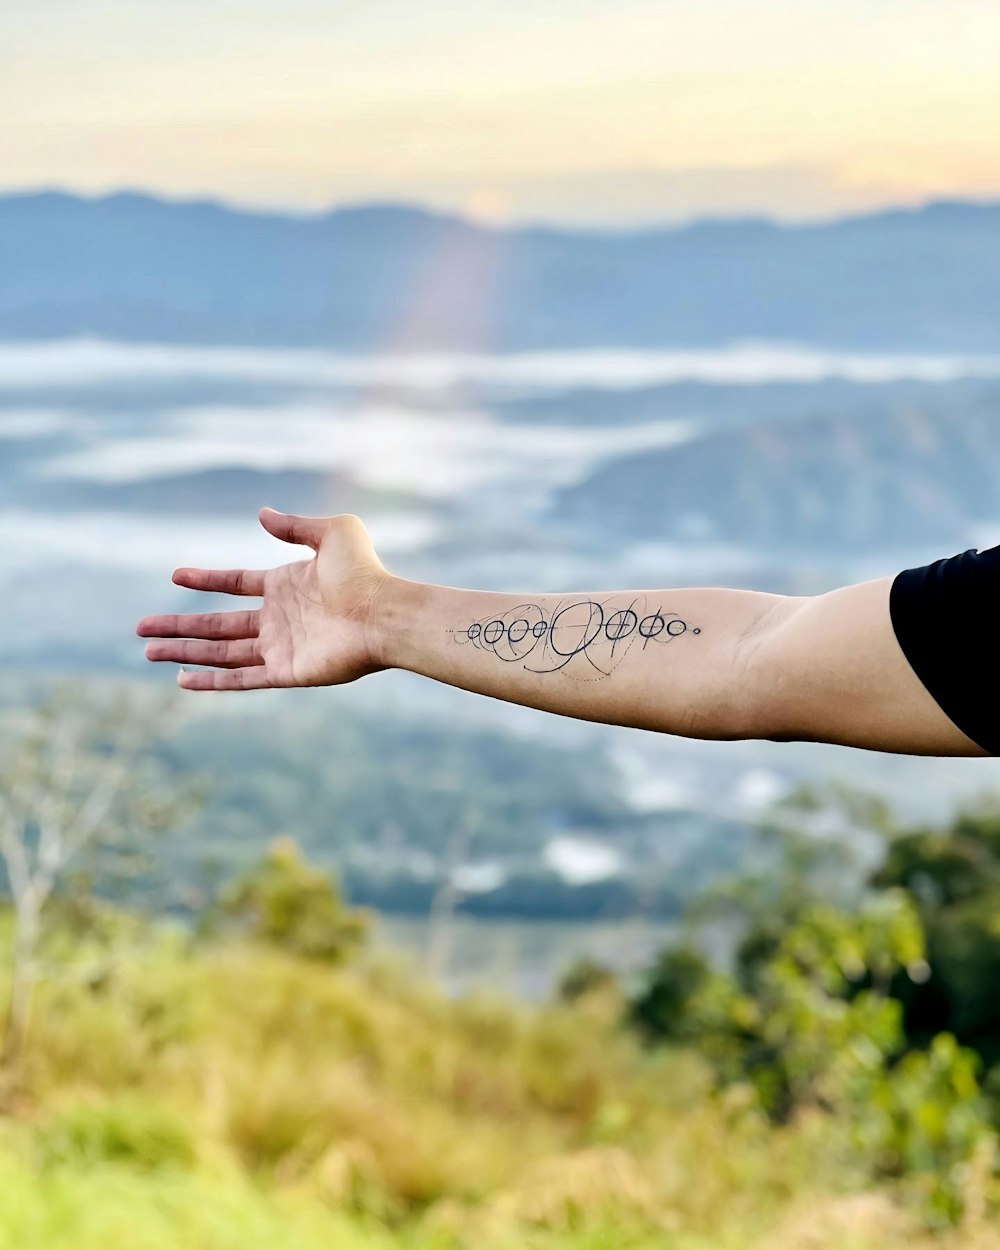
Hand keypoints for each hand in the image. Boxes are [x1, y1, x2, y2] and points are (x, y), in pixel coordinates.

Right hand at [136, 508, 389, 689]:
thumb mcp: (332, 533)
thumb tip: (261, 514)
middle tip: (141, 630)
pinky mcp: (287, 672)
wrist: (385, 613)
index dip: (205, 580)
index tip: (174, 577)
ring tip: (148, 652)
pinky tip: (182, 679)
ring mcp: (281, 646)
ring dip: (185, 652)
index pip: (234, 583)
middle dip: (178, 627)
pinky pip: (242, 677)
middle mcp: (279, 618)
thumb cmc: (365, 572)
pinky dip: (212, 680)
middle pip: (217, 624)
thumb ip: (294, 526)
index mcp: (285, 585)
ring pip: (221, 652)